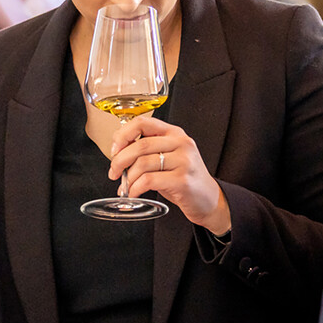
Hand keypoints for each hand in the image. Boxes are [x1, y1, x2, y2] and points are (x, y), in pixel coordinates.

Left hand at [108, 116, 230, 233]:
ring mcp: (184, 161)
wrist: (208, 199)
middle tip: (114, 172)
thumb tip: (117, 154)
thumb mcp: (168, 157)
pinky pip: (150, 180)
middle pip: (140, 145)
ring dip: (128, 177)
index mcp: (174, 133)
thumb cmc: (183, 178)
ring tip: (125, 186)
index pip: (142, 122)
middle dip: (120, 160)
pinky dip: (136, 188)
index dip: (123, 135)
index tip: (114, 150)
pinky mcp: (183, 180)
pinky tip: (134, 193)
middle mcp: (181, 143)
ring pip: (143, 163)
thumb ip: (147, 150)